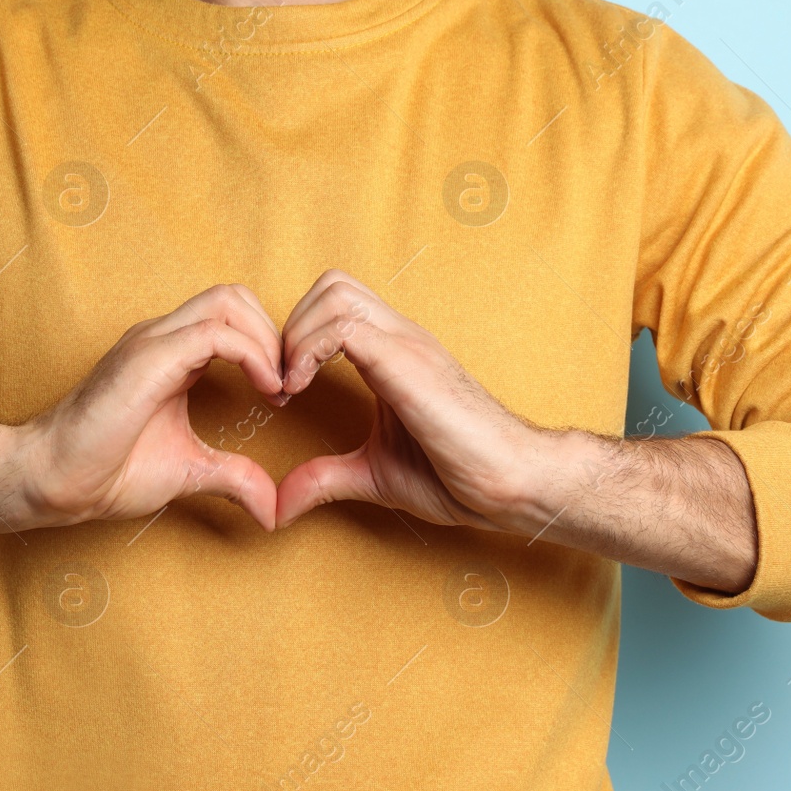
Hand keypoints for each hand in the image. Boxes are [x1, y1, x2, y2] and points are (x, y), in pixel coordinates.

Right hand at [10, 284, 287, 530]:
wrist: (52, 479)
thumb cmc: (105, 470)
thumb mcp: (189, 470)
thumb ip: (233, 476)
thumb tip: (272, 510)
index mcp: (170, 353)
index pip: (232, 316)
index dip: (268, 345)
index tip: (283, 393)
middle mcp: (161, 336)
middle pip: (235, 296)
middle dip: (273, 334)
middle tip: (286, 384)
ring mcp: (152, 342)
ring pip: (228, 302)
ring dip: (267, 340)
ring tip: (277, 387)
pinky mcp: (148, 357)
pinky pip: (215, 333)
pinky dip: (252, 355)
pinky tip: (265, 390)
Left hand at [274, 270, 542, 531]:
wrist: (511, 483)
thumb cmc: (458, 475)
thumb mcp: (372, 475)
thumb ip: (324, 478)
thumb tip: (278, 505)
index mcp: (392, 354)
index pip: (334, 305)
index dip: (295, 338)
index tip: (282, 392)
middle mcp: (400, 338)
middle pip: (331, 284)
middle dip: (291, 326)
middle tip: (281, 382)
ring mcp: (406, 345)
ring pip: (334, 292)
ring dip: (296, 335)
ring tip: (289, 387)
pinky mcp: (408, 364)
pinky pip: (344, 328)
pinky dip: (306, 352)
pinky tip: (300, 392)